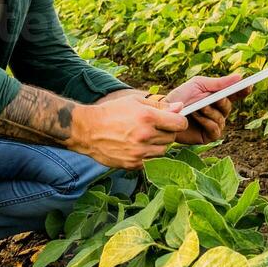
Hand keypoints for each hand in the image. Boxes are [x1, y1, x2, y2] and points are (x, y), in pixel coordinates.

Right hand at [70, 96, 187, 169]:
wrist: (87, 130)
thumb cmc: (111, 112)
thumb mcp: (134, 101)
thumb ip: (159, 105)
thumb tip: (180, 107)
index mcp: (148, 117)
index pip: (180, 123)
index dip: (179, 121)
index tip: (173, 120)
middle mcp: (145, 136)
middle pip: (172, 137)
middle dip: (167, 132)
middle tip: (154, 127)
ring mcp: (139, 152)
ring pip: (164, 150)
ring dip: (159, 144)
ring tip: (144, 137)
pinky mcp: (133, 164)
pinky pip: (152, 161)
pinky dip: (149, 154)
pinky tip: (137, 146)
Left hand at [162, 73, 243, 144]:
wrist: (165, 113)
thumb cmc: (181, 96)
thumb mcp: (199, 85)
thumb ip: (219, 82)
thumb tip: (240, 77)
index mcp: (217, 96)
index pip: (235, 94)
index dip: (244, 90)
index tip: (249, 85)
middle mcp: (218, 111)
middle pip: (229, 106)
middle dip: (222, 101)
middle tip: (215, 98)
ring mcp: (214, 124)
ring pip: (222, 118)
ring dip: (210, 112)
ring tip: (198, 107)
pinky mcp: (208, 136)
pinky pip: (216, 129)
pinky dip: (207, 122)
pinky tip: (197, 117)